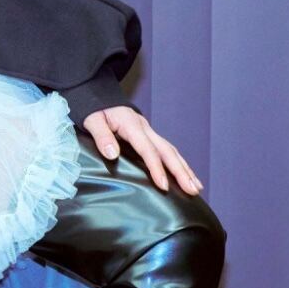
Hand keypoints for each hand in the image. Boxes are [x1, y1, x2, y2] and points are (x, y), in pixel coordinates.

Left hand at [81, 106, 203, 194]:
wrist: (100, 97)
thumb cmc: (94, 110)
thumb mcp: (92, 120)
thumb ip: (101, 136)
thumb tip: (113, 154)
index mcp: (132, 125)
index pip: (148, 149)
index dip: (156, 168)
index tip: (163, 186)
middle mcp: (146, 129)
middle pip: (168, 151)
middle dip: (181, 172)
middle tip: (193, 190)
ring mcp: (150, 132)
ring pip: (172, 151)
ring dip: (185, 169)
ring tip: (196, 188)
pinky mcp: (150, 136)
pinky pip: (167, 151)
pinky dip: (179, 164)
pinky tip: (187, 176)